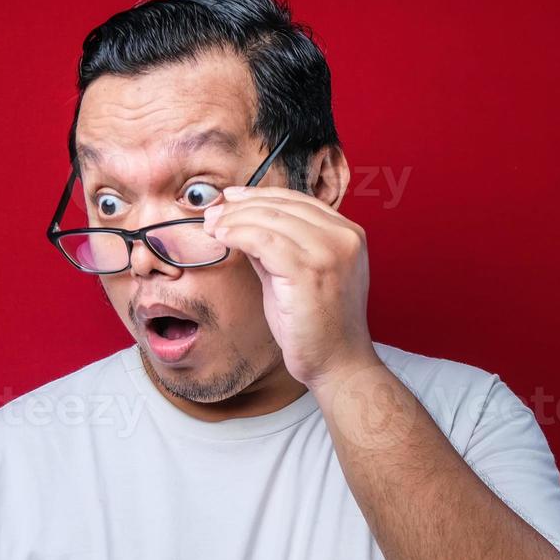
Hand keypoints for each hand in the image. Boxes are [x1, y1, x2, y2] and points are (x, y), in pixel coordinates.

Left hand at [203, 186, 375, 386]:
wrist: (338, 364)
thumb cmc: (318, 326)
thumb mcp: (299, 275)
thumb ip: (279, 248)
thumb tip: (244, 225)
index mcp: (348, 234)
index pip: (298, 201)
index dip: (260, 196)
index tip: (232, 199)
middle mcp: (344, 237)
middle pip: (283, 205)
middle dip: (242, 206)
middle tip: (213, 212)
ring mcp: (329, 251)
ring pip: (271, 218)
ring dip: (234, 219)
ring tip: (212, 225)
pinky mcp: (310, 270)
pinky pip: (264, 240)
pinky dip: (238, 234)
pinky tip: (222, 237)